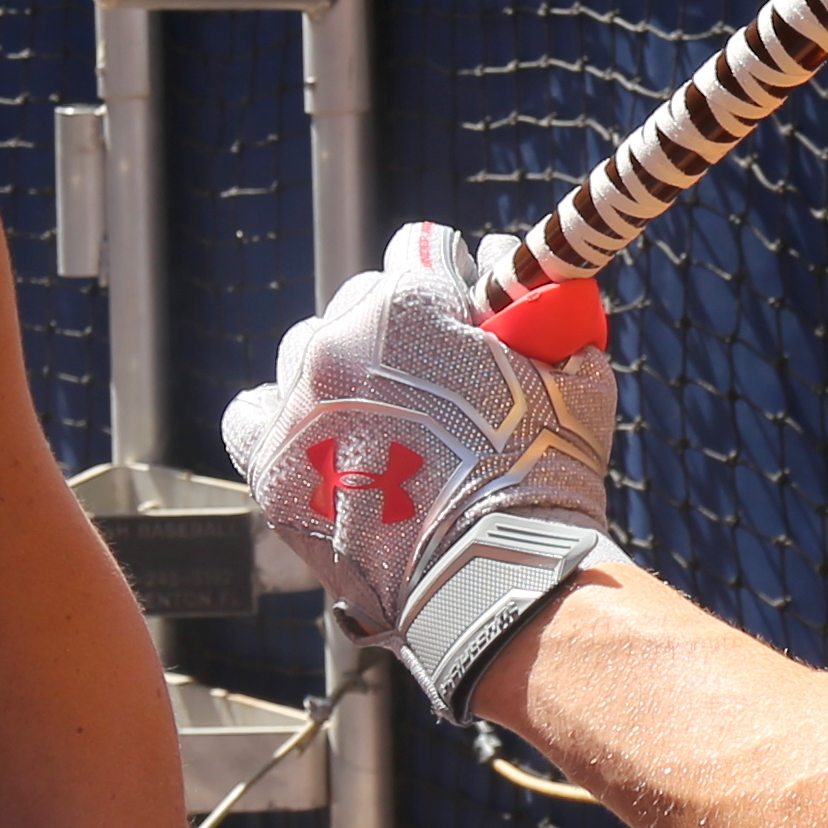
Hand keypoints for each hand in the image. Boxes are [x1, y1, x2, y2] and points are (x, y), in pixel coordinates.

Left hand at [223, 222, 620, 719]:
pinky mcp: (271, 467)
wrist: (492, 579)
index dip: (448, 277)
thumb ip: (547, 322)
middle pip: (358, 302)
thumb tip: (535, 289)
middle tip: (431, 376)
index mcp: (410, 303)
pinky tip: (317, 440)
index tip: (462, 308)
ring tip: (379, 419)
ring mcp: (299, 405)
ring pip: (305, 354)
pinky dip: (280, 419)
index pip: (418, 248)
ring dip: (338, 372)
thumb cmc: (544, 477)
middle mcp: (340, 340)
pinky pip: (253, 415)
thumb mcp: (574, 379)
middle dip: (394, 330)